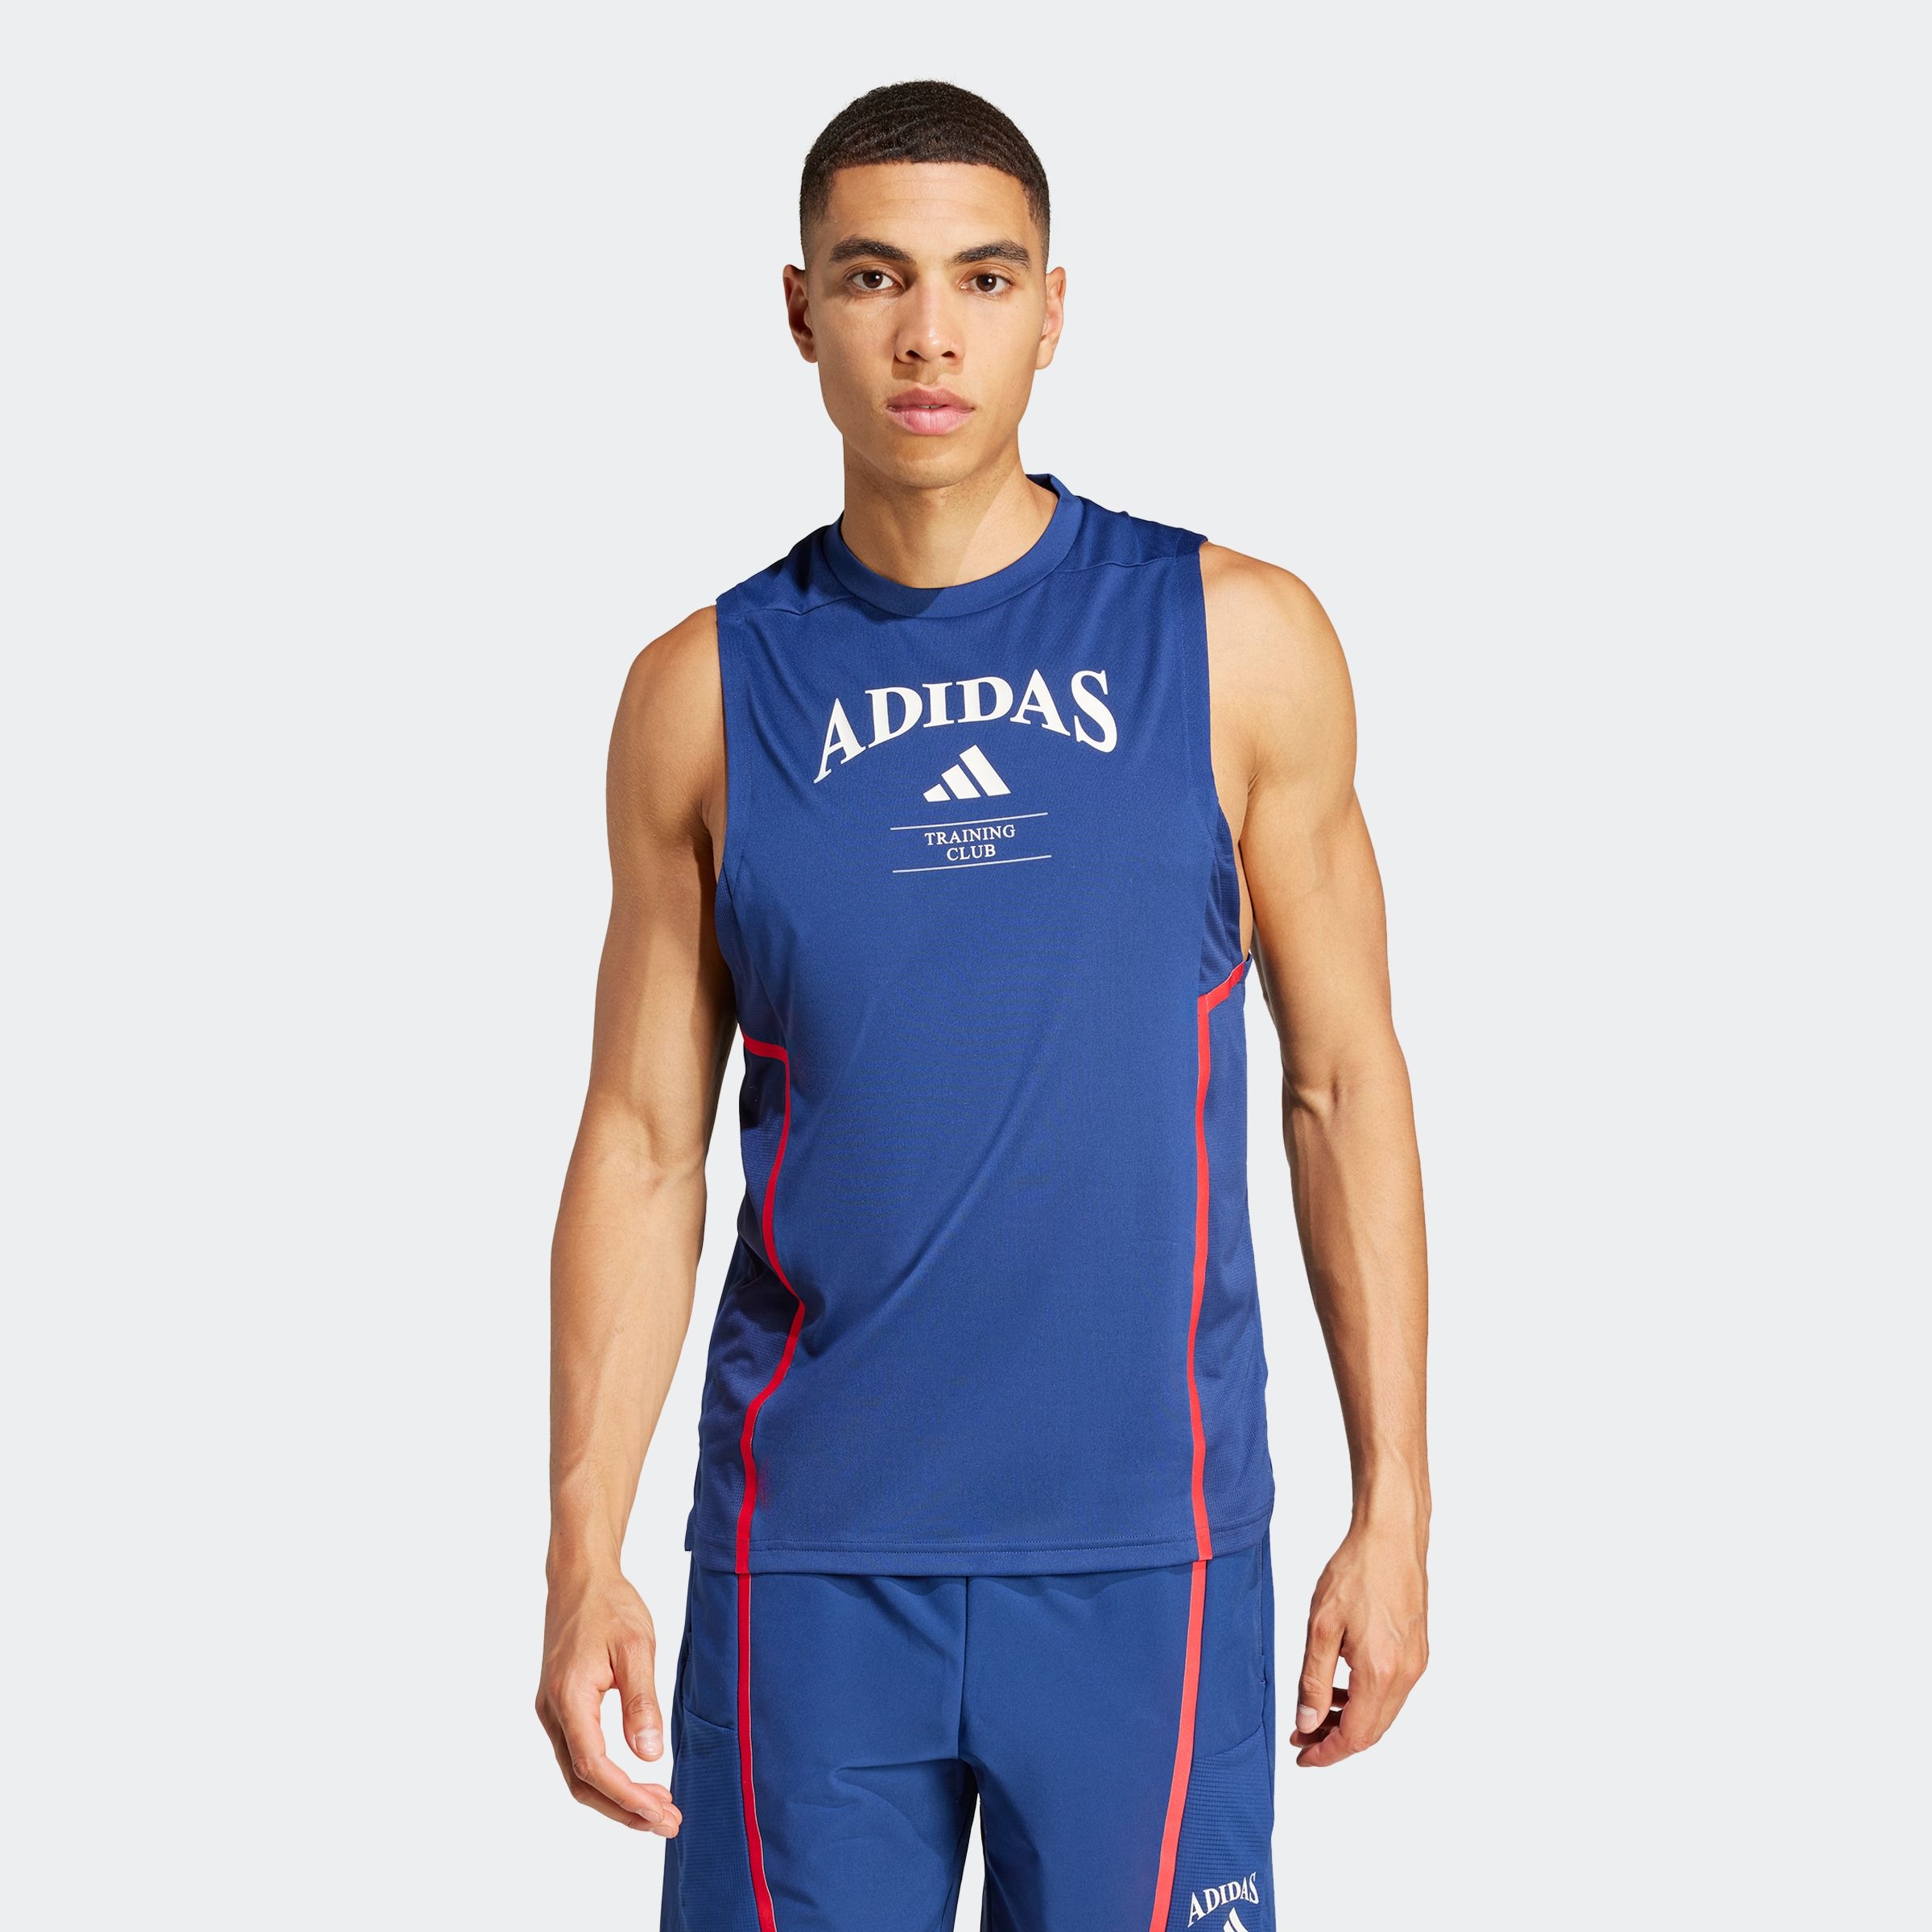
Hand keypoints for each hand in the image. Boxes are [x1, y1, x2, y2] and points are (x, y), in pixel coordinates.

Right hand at [536, 1564, 682, 1834]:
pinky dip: (606, 1775)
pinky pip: (578, 1753)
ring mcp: (553, 1710)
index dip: (626, 1795)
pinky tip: (636, 1779)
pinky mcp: (560, 1705)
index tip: (660, 1812)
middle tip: (668, 1822)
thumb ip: (641, 1702)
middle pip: (581, 1781)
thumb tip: (649, 1756)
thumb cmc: (610, 1605)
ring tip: (658, 1810)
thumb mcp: (635, 1648)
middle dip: (623, 1809)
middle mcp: (553, 1711)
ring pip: (577, 1772)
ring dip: (615, 1796)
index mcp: (569, 1698)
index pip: (593, 1765)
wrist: (580, 1577)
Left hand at [1289, 1515, 1427, 1766]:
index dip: (1327, 1753)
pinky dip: (1366, 1699)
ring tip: (1316, 1711)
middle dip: (1336, 1739)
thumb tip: (1308, 1721)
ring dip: (1351, 1720)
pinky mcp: (1417, 1650)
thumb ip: (1314, 1680)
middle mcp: (1405, 1674)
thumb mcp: (1321, 1626)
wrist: (1391, 1536)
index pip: (1356, 1736)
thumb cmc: (1357, 1571)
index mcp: (1381, 1672)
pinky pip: (1391, 1690)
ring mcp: (1416, 1663)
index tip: (1303, 1755)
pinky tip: (1342, 1686)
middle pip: (1373, 1731)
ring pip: (1383, 1712)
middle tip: (1302, 1734)